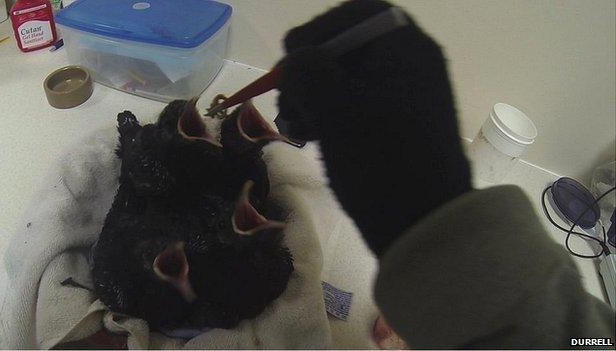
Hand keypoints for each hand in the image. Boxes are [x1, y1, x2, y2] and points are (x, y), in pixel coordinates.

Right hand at [277, 6, 471, 255]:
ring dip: (314, 96)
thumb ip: (308, 70)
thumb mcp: (337, 111)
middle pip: (348, 47)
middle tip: (287, 103)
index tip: (292, 63)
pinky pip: (355, 104)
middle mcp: (410, 63)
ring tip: (295, 127)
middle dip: (310, 72)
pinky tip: (311, 137)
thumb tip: (295, 60)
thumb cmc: (381, 162)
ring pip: (347, 78)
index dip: (317, 32)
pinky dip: (329, 114)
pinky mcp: (396, 123)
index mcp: (406, 48)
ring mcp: (405, 94)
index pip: (355, 15)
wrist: (422, 224)